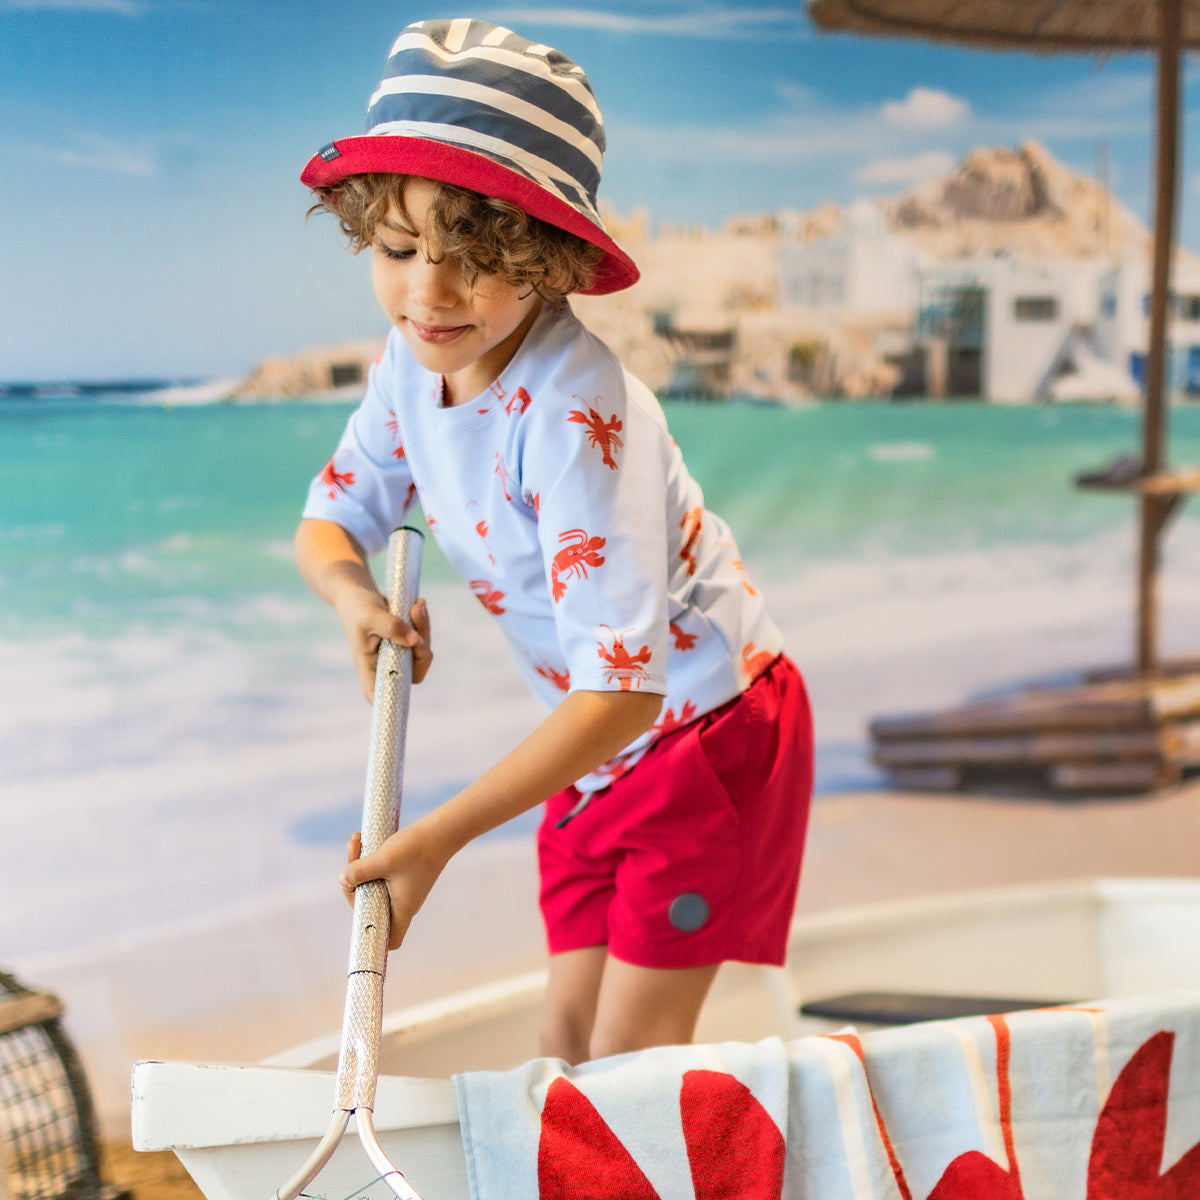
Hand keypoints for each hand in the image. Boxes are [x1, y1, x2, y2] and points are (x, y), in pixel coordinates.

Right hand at [334, 589, 432, 701]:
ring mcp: (398, 655)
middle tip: (417, 615)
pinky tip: (418, 604)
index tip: (403, 679)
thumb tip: (415, 641)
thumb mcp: (370, 615)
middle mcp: (385, 665)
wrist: (358, 593)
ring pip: (423, 652)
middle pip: (414, 671)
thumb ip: (391, 628)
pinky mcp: (407, 642)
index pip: (380, 694)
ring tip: (416, 605)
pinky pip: (423, 638)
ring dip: (424, 627)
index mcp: (369, 666)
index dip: (394, 697)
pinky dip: (423, 622)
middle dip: (422, 645)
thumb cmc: (357, 606)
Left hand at [340, 823, 448, 950]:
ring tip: (356, 842)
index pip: (389, 939)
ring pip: (373, 885)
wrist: (442, 829)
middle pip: (371, 905)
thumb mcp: (384, 860)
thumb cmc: (418, 848)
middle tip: (352, 858)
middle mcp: (403, 902)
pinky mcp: (403, 873)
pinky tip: (364, 840)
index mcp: (402, 909)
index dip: (372, 933)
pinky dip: (370, 861)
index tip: (359, 909)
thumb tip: (342, 880)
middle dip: (355, 883)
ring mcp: (403, 887)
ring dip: (360, 867)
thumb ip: (359, 872)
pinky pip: (380, 873)